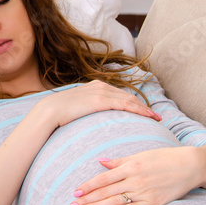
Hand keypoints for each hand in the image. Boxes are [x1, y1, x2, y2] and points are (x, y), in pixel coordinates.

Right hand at [35, 81, 161, 129]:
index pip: (120, 94)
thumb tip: (90, 117)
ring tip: (156, 118)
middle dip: (143, 106)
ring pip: (129, 100)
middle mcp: (100, 86)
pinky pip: (125, 105)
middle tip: (156, 116)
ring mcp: (101, 92)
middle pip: (128, 96)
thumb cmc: (61, 112)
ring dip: (145, 109)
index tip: (144, 111)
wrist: (50, 111)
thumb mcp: (76, 107)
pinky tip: (148, 116)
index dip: (134, 102)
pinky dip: (139, 110)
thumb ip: (86, 108)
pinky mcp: (101, 100)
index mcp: (95, 86)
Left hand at [68, 147, 203, 204]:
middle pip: (106, 191)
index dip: (88, 186)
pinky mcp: (154, 202)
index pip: (103, 179)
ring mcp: (145, 192)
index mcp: (130, 166)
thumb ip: (119, 161)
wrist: (190, 166)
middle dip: (88, 199)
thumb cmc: (163, 157)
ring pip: (116, 201)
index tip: (75, 192)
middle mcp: (135, 180)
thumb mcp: (139, 155)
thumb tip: (101, 162)